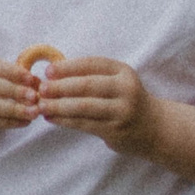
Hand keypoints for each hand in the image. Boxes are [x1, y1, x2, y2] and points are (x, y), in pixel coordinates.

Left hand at [37, 56, 158, 153]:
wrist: (152, 127)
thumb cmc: (123, 99)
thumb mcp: (115, 81)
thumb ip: (90, 75)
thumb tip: (52, 72)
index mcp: (123, 72)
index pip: (92, 64)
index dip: (68, 67)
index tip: (49, 71)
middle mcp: (125, 89)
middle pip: (87, 86)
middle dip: (60, 87)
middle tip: (41, 89)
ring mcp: (122, 111)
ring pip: (83, 107)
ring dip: (59, 106)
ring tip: (42, 106)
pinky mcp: (115, 130)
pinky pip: (84, 124)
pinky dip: (64, 121)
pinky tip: (51, 118)